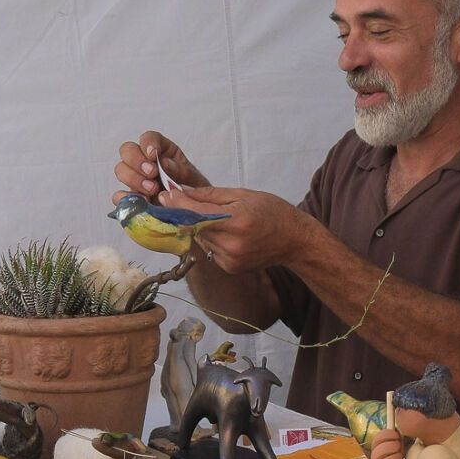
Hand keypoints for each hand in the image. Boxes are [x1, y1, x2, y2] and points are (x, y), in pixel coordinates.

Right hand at [113, 131, 212, 202]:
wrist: (193, 211)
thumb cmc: (193, 191)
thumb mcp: (193, 178)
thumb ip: (181, 170)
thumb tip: (165, 163)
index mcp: (161, 150)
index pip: (148, 138)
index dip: (147, 143)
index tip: (153, 154)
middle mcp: (145, 161)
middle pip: (127, 150)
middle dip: (137, 161)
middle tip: (152, 173)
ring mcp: (136, 178)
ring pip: (121, 170)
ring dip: (134, 179)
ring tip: (152, 190)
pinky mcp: (132, 197)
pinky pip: (119, 195)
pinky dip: (125, 198)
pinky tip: (141, 201)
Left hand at [161, 184, 308, 273]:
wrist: (294, 240)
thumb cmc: (272, 211)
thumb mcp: (243, 194)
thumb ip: (209, 195)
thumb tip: (180, 191)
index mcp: (237, 220)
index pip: (196, 212)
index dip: (177, 203)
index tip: (165, 195)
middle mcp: (233, 243)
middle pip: (195, 227)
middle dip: (186, 214)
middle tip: (181, 202)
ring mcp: (230, 258)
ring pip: (200, 239)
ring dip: (198, 228)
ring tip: (214, 218)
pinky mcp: (229, 267)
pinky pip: (209, 250)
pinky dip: (211, 240)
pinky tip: (226, 234)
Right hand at [368, 428, 404, 458]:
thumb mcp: (399, 451)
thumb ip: (396, 440)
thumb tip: (397, 424)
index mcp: (378, 452)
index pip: (377, 439)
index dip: (386, 434)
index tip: (396, 434)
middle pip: (380, 447)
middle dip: (393, 445)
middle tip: (399, 448)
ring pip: (386, 458)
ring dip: (396, 457)